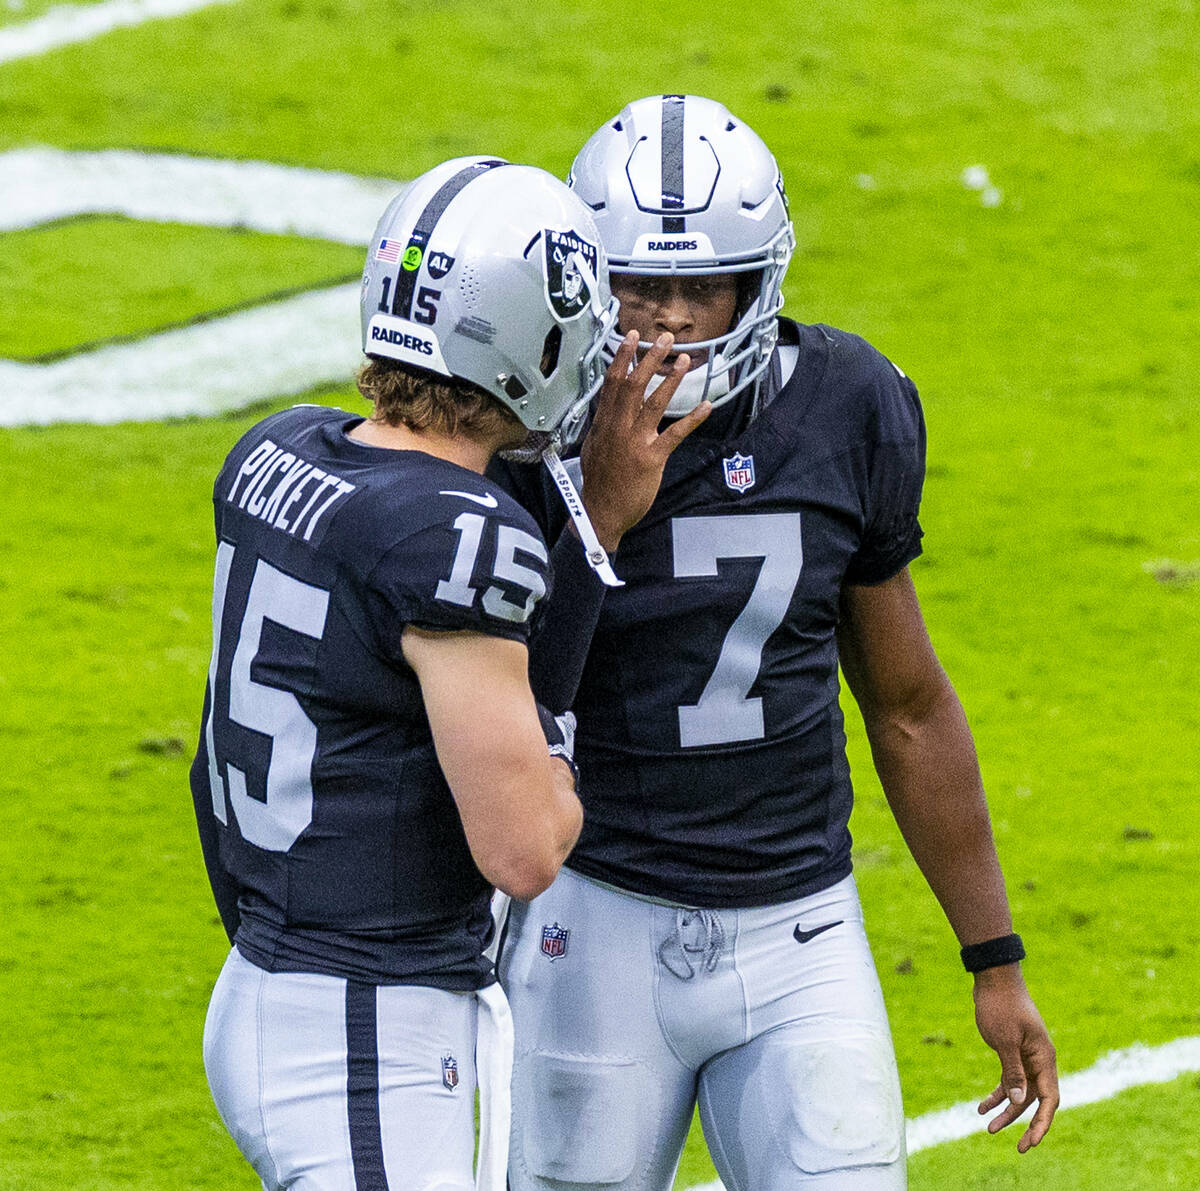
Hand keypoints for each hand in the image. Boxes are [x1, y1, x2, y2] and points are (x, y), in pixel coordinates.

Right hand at [578, 330, 710, 549]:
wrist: (601, 511)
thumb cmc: (599, 481)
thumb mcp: (594, 447)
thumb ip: (603, 426)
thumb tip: (608, 409)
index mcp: (604, 423)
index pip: (613, 383)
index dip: (623, 357)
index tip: (631, 337)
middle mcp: (618, 427)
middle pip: (634, 385)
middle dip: (650, 358)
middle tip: (665, 339)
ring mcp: (635, 442)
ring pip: (654, 403)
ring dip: (671, 379)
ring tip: (684, 360)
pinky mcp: (652, 458)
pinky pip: (674, 434)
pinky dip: (692, 419)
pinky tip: (706, 406)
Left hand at [972, 965, 1058, 1151]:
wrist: (993, 978)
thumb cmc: (1000, 1006)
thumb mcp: (1004, 1040)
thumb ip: (1013, 1071)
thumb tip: (1019, 1101)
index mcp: (1044, 1059)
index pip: (1049, 1099)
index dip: (1042, 1123)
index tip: (1031, 1142)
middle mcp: (1039, 1061)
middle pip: (1035, 1100)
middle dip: (1025, 1124)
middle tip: (1017, 1148)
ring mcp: (1025, 1057)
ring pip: (1020, 1092)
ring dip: (1006, 1110)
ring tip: (987, 1127)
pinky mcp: (1011, 1052)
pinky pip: (1008, 1079)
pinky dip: (997, 1093)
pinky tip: (982, 1106)